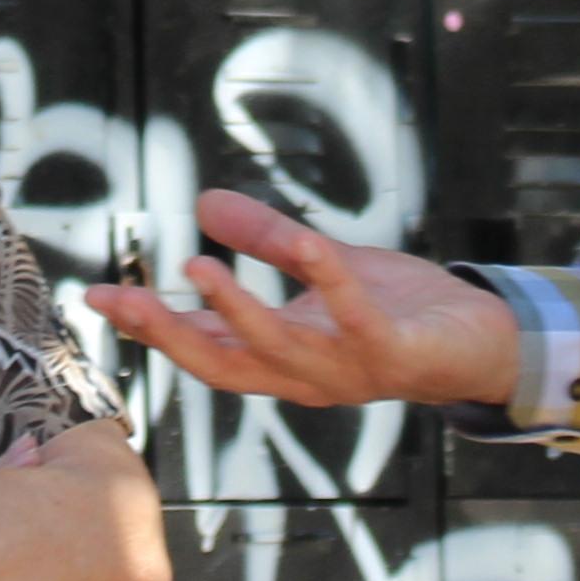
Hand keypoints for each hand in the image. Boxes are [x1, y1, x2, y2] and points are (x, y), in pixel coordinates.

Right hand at [80, 189, 517, 408]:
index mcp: (280, 358)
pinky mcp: (393, 355)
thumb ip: (268, 239)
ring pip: (278, 351)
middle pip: (223, 364)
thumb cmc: (398, 311)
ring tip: (198, 267)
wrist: (483, 341)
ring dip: (237, 313)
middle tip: (120, 300)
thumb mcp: (323, 267)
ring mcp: (347, 372)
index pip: (202, 347)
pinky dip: (326, 282)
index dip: (149, 326)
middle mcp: (304, 376)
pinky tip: (303, 244)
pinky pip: (353, 317)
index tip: (97, 296)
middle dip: (169, 334)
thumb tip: (202, 203)